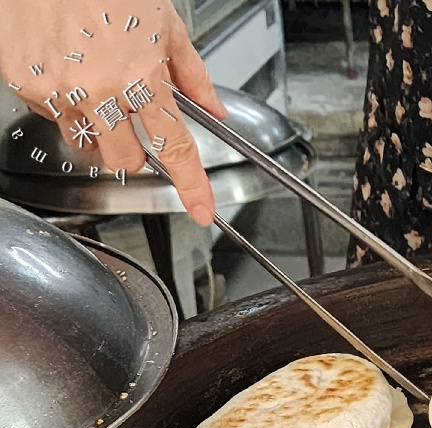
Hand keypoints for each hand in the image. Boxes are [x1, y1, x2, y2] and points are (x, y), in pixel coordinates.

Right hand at [0, 0, 226, 225]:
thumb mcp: (165, 23)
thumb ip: (192, 74)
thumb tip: (213, 108)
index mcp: (140, 77)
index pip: (174, 147)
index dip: (191, 184)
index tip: (200, 209)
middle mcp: (98, 91)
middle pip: (125, 159)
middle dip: (134, 147)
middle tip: (131, 116)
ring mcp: (58, 91)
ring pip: (87, 141)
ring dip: (97, 125)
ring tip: (95, 80)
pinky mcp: (25, 85)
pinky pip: (52, 114)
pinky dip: (65, 101)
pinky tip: (68, 67)